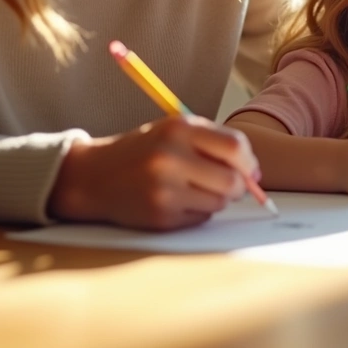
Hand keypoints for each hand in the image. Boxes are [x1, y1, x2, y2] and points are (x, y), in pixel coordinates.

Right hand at [47, 115, 257, 230]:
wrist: (94, 176)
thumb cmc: (143, 151)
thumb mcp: (173, 131)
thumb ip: (213, 143)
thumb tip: (253, 172)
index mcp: (178, 129)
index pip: (235, 147)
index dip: (249, 162)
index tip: (250, 170)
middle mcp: (170, 158)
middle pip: (232, 181)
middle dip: (238, 186)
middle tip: (228, 185)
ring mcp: (164, 189)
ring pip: (219, 202)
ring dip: (216, 199)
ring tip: (194, 189)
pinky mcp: (160, 216)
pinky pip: (201, 218)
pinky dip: (198, 212)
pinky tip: (177, 200)